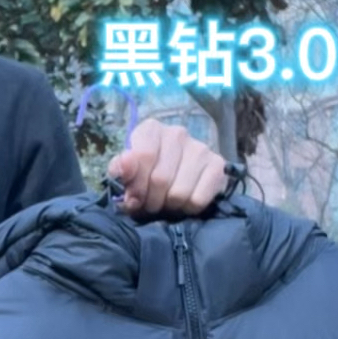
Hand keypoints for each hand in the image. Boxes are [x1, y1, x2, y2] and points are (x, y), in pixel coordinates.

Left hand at [107, 121, 226, 219]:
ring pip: (179, 193)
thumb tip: (123, 167)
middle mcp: (177, 133)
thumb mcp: (127, 173)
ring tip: (165, 202)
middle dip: (150, 200)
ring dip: (169, 206)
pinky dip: (188, 209)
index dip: (136, 185)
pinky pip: (198, 200)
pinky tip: (184, 201)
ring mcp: (200, 148)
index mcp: (150, 129)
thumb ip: (119, 171)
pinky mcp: (218, 166)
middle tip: (149, 204)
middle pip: (160, 179)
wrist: (178, 178)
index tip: (132, 198)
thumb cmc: (146, 175)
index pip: (143, 156)